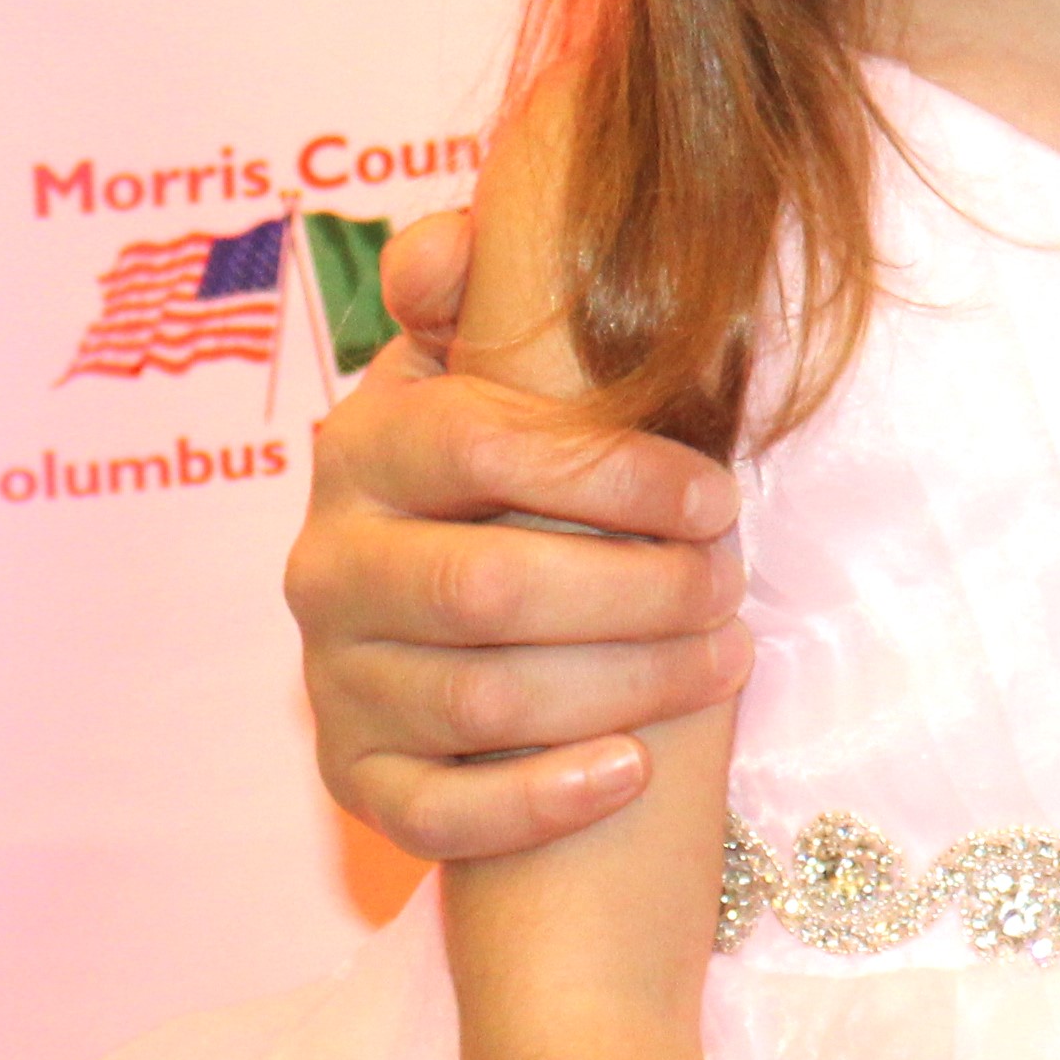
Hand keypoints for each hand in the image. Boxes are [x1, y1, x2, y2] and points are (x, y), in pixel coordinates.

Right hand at [285, 208, 754, 862]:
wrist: (430, 609)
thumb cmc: (493, 477)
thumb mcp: (478, 365)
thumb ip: (475, 288)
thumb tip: (450, 247)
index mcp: (364, 449)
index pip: (479, 447)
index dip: (614, 473)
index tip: (719, 495)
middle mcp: (326, 566)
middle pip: (489, 589)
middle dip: (641, 591)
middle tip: (733, 585)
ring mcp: (334, 679)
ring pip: (483, 702)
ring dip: (628, 685)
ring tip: (726, 659)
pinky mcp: (355, 779)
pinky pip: (438, 813)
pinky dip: (540, 800)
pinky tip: (631, 773)